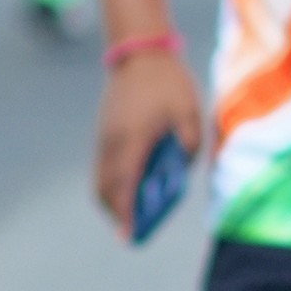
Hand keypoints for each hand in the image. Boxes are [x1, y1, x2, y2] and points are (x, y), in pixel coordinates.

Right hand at [94, 49, 203, 238]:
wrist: (139, 53)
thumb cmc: (169, 83)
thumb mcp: (190, 114)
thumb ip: (189, 147)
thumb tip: (180, 172)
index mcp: (134, 139)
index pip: (125, 186)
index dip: (126, 214)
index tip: (130, 236)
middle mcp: (112, 142)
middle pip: (105, 188)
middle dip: (116, 213)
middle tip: (132, 231)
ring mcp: (104, 136)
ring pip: (100, 178)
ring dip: (111, 199)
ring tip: (130, 214)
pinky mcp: (104, 131)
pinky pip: (103, 165)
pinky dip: (111, 182)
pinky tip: (128, 187)